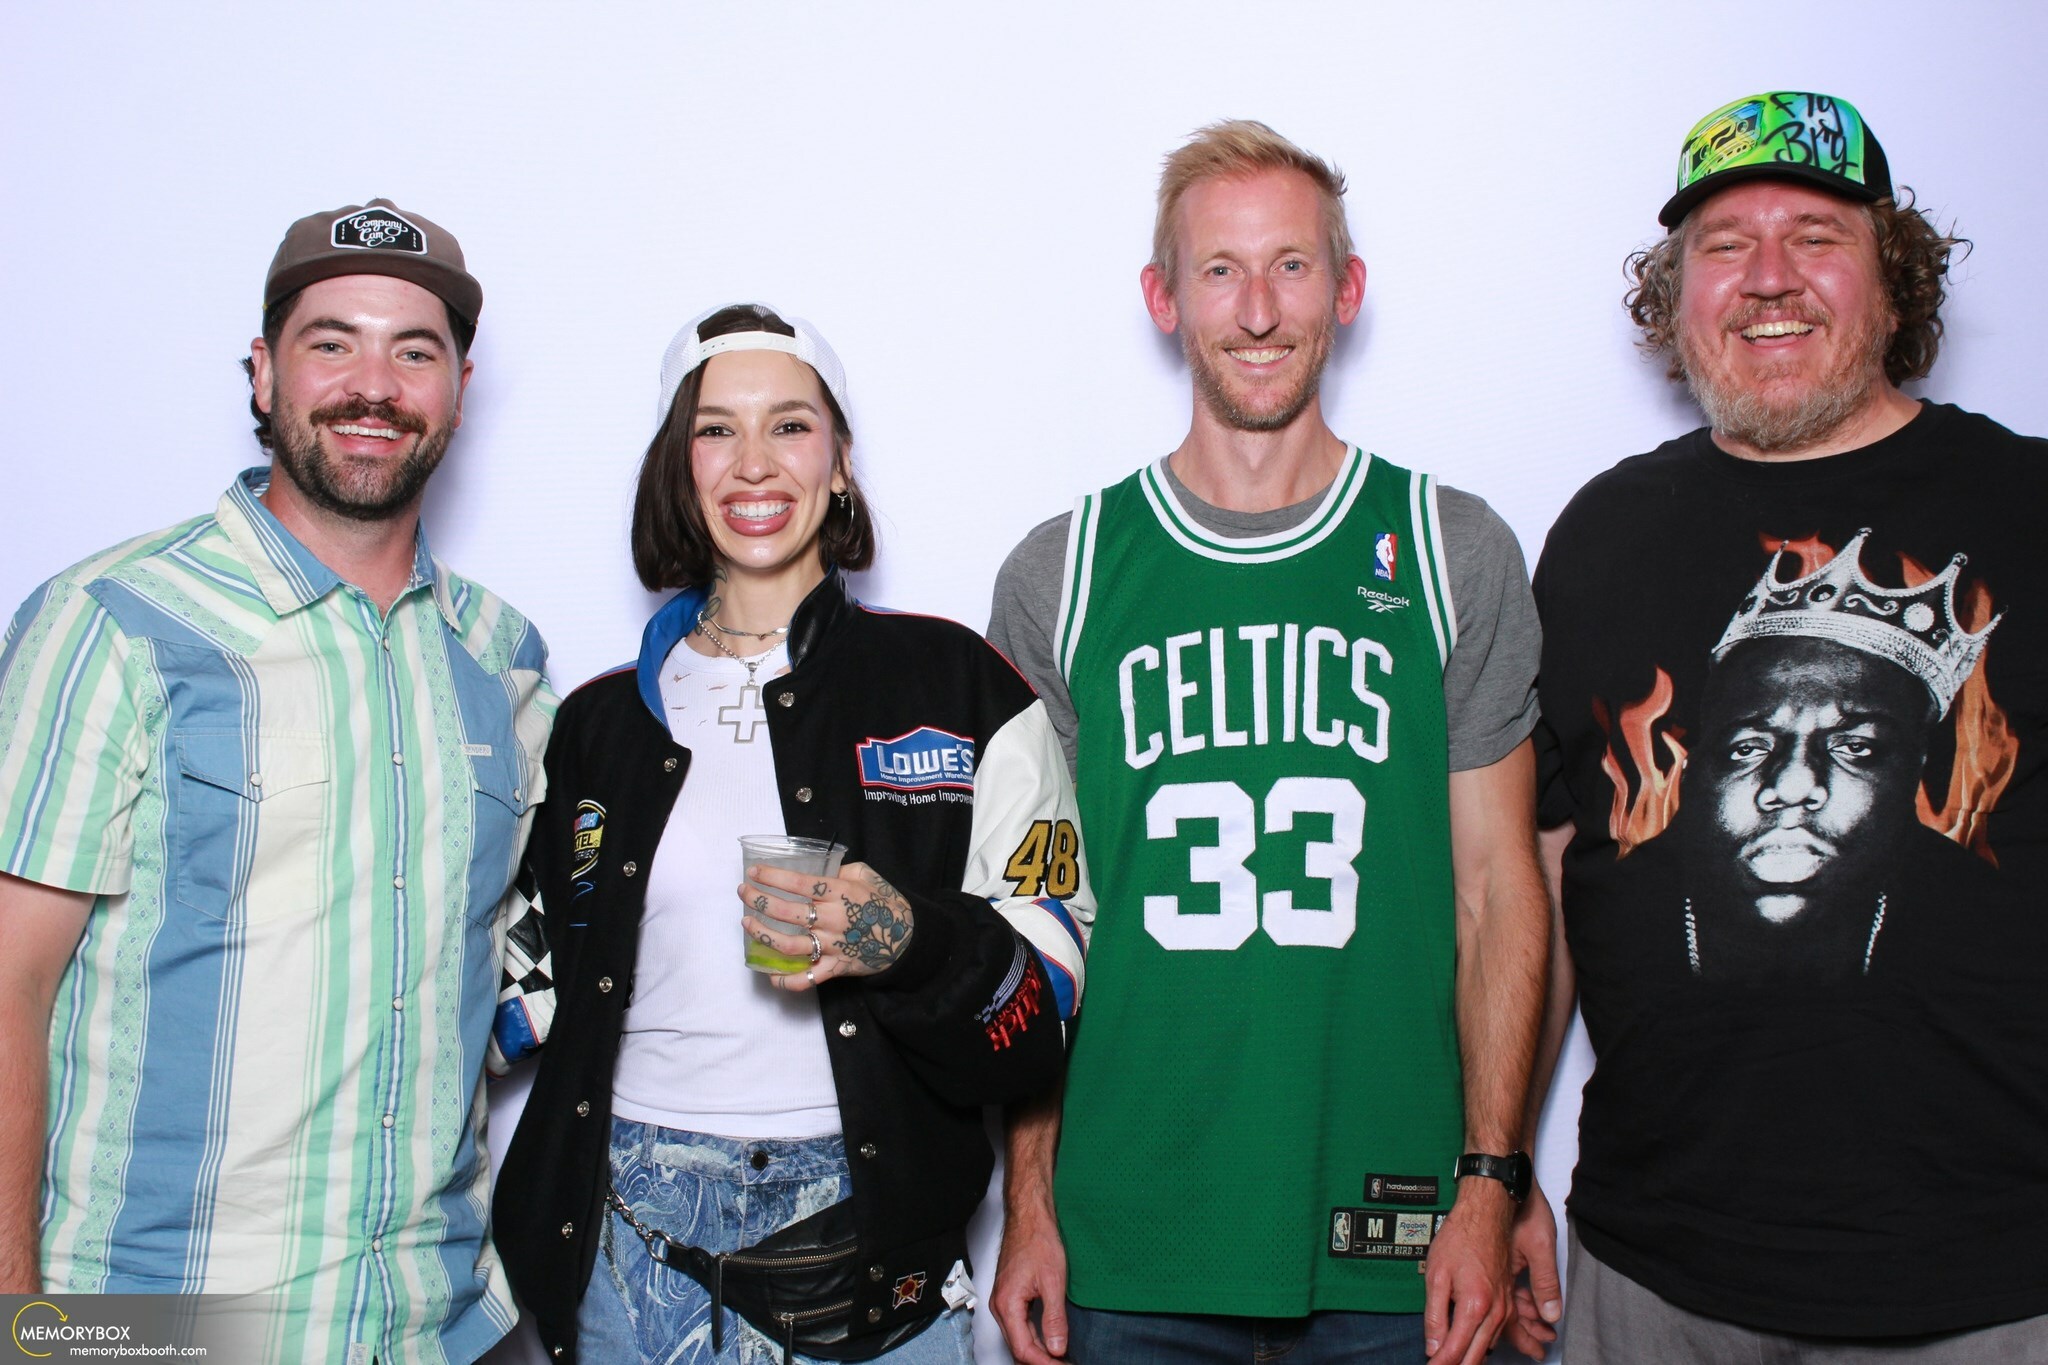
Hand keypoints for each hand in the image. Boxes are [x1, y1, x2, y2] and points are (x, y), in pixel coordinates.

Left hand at [740, 862, 913, 990]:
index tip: (753, 872)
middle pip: (787, 912)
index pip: (800, 883)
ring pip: (788, 945)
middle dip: (759, 901)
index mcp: (841, 893)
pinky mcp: (835, 968)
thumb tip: (815, 867)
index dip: (773, 877)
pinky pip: (806, 978)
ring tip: (747, 924)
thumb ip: (840, 870)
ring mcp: (833, 947)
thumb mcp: (867, 876)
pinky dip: (785, 980)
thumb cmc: (886, 903)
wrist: (909, 938)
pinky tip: (769, 973)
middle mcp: (833, 920)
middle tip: (744, 893)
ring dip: (763, 934)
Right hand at [991, 1203, 1068, 1363]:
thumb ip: (1054, 1318)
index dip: (1045, 1364)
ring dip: (1039, 1352)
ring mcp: (1003, 1301)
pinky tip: (1050, 1342)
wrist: (1029, 1216)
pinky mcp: (1010, 1296)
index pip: (1024, 1349)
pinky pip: (1019, 1326)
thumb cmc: (1038, 1240)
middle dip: (1042, 1362)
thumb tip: (1057, 1348)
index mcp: (1007, 1304)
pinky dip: (1035, 1338)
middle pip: (1019, 1348)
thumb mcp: (1053, 1282)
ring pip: (1019, 1338)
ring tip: (1061, 1359)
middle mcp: (1000, 1306)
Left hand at [1423, 1179, 1514, 1364]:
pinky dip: (1485, 1345)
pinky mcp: (1508, 1302)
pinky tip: (1474, 1349)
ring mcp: (1505, 1308)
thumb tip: (1432, 1347)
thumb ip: (1434, 1315)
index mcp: (1475, 1305)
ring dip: (1472, 1359)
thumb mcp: (1435, 1276)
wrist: (1487, 1216)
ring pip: (1489, 1347)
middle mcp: (1495, 1312)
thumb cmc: (1460, 1239)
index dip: (1440, 1364)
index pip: (1455, 1349)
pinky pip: (1499, 1333)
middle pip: (1476, 1355)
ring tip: (1452, 1364)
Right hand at [1504, 1178, 1561, 1358]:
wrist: (1504, 1182)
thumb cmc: (1523, 1208)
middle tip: (1542, 1346)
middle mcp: (1493, 1277)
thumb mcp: (1541, 1246)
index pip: (1508, 1320)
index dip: (1524, 1338)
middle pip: (1505, 1316)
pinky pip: (1507, 1290)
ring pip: (1506, 1304)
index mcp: (1500, 1276)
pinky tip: (1533, 1305)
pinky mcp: (1497, 1262)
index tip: (1537, 1351)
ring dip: (1525, 1318)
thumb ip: (1546, 1283)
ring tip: (1543, 1329)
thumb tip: (1552, 1314)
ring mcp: (1494, 1270)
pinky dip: (1521, 1301)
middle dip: (1526, 1332)